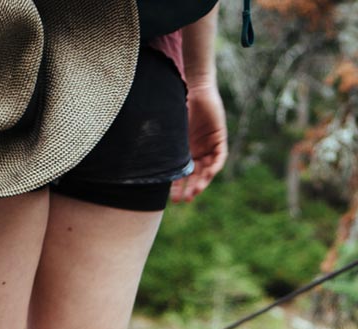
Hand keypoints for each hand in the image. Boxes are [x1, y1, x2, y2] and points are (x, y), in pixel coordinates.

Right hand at [171, 82, 226, 203]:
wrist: (193, 90)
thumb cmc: (177, 109)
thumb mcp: (169, 135)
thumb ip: (165, 150)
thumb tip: (145, 169)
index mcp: (184, 152)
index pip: (182, 174)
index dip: (178, 188)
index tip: (173, 201)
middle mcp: (197, 151)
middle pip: (196, 175)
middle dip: (190, 188)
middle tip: (185, 200)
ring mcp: (209, 145)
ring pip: (208, 169)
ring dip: (203, 181)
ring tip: (195, 192)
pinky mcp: (219, 138)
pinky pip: (219, 157)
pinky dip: (215, 166)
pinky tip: (209, 175)